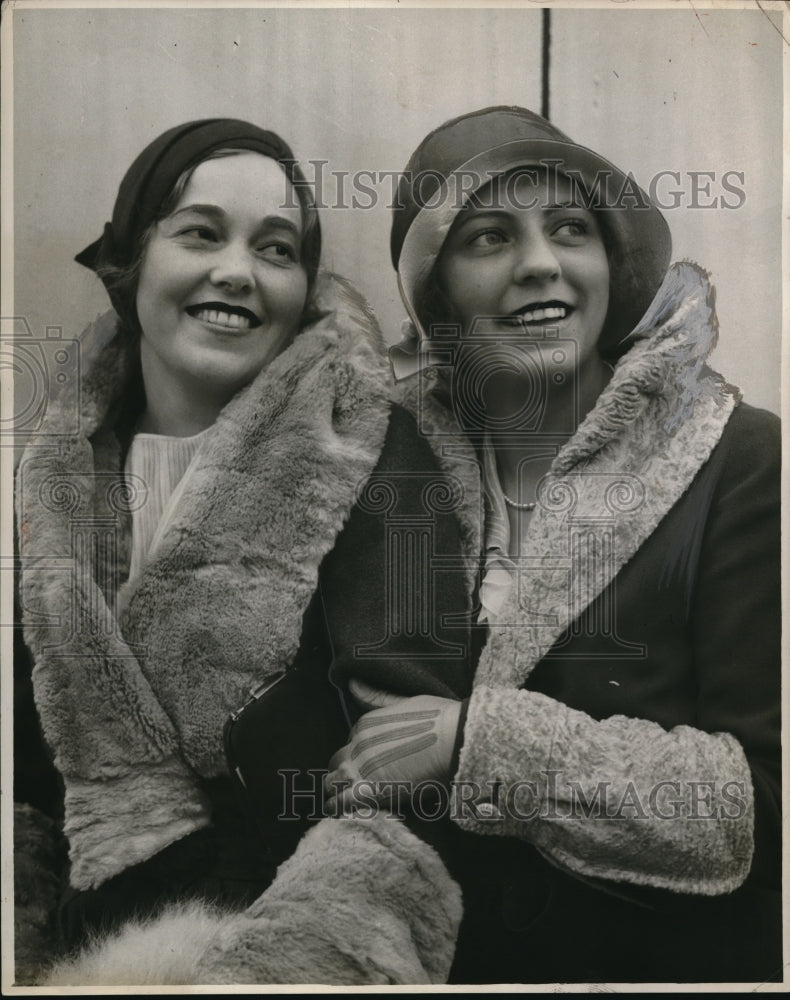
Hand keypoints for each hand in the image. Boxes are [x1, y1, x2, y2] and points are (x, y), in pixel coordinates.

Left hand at [323, 679, 462, 814]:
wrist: (455, 740)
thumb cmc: (439, 719)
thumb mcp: (405, 700)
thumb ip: (376, 697)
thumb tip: (352, 682)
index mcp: (365, 724)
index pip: (351, 743)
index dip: (360, 755)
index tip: (372, 765)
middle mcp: (357, 744)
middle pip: (337, 762)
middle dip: (344, 773)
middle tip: (359, 785)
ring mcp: (360, 768)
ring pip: (331, 783)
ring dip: (338, 792)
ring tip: (349, 802)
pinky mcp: (369, 792)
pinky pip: (339, 804)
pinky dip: (339, 810)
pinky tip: (348, 813)